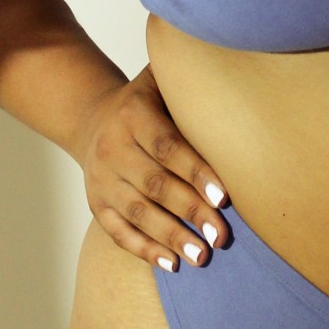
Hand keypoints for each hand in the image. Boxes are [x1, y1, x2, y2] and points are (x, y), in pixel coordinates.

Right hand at [76, 65, 229, 270]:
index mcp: (133, 115)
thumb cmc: (146, 102)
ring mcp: (102, 180)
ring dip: (171, 237)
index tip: (225, 197)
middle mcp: (112, 148)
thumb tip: (237, 64)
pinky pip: (119, 232)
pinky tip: (172, 264)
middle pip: (154, 184)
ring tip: (202, 256)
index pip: (166, 146)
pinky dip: (145, 250)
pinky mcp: (97, 205)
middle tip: (222, 235)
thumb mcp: (160, 80)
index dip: (196, 172)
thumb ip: (189, 77)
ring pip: (137, 213)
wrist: (92, 118)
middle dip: (190, 212)